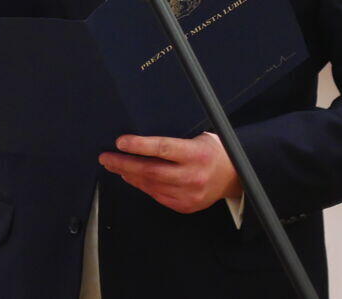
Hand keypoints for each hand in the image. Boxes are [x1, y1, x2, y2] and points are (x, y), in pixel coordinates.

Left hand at [98, 132, 241, 213]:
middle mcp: (192, 175)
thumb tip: (142, 139)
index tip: (120, 142)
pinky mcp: (184, 205)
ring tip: (115, 165)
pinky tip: (132, 177)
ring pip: (150, 185)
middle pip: (150, 170)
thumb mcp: (200, 137)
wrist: (234, 176)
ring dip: (129, 175)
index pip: (162, 148)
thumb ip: (174, 140)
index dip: (139, 145)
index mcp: (196, 154)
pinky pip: (156, 195)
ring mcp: (188, 194)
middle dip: (124, 163)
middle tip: (106, 157)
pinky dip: (142, 185)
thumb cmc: (215, 152)